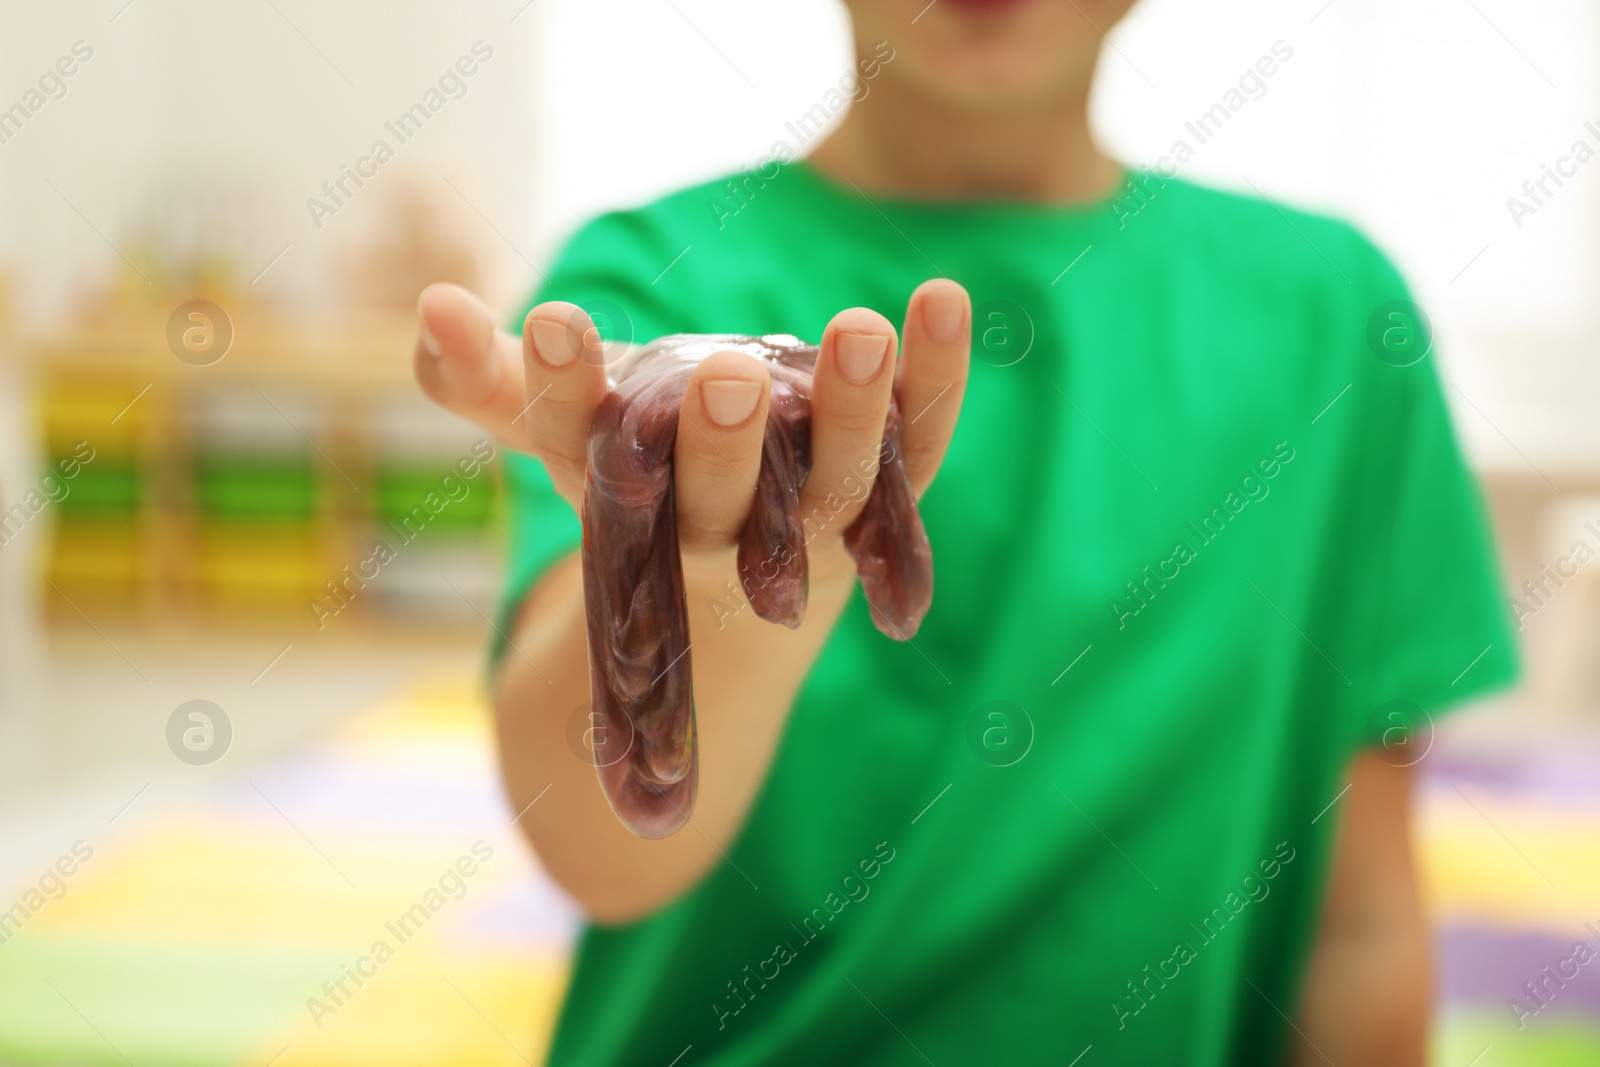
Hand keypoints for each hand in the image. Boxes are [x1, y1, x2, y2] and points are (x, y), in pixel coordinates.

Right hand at [413, 280, 969, 916]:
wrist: (749, 574)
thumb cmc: (639, 473)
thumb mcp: (557, 427)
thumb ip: (484, 377)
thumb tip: (428, 305)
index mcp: (620, 504)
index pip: (579, 449)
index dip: (561, 390)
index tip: (554, 325)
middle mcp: (715, 527)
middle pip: (717, 497)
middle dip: (720, 444)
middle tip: (725, 377)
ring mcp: (812, 522)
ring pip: (838, 483)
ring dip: (853, 414)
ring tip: (860, 332)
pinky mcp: (886, 495)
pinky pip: (920, 442)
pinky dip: (938, 377)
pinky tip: (942, 299)